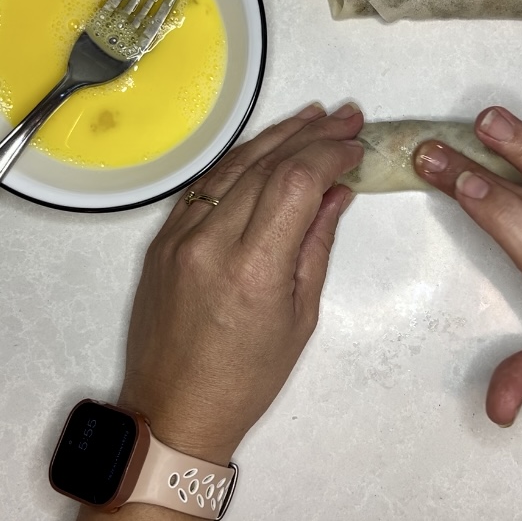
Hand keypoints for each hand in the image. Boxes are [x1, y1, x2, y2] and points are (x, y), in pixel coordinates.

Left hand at [118, 103, 363, 464]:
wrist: (174, 407)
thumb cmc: (249, 376)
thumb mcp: (301, 314)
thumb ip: (317, 243)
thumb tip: (337, 192)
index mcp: (254, 269)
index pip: (296, 182)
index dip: (330, 154)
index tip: (356, 146)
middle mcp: (211, 241)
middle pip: (266, 164)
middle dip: (312, 134)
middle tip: (346, 116)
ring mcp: (179, 236)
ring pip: (233, 164)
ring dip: (276, 135)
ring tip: (312, 116)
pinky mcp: (162, 238)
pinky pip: (207, 184)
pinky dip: (241, 159)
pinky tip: (266, 145)